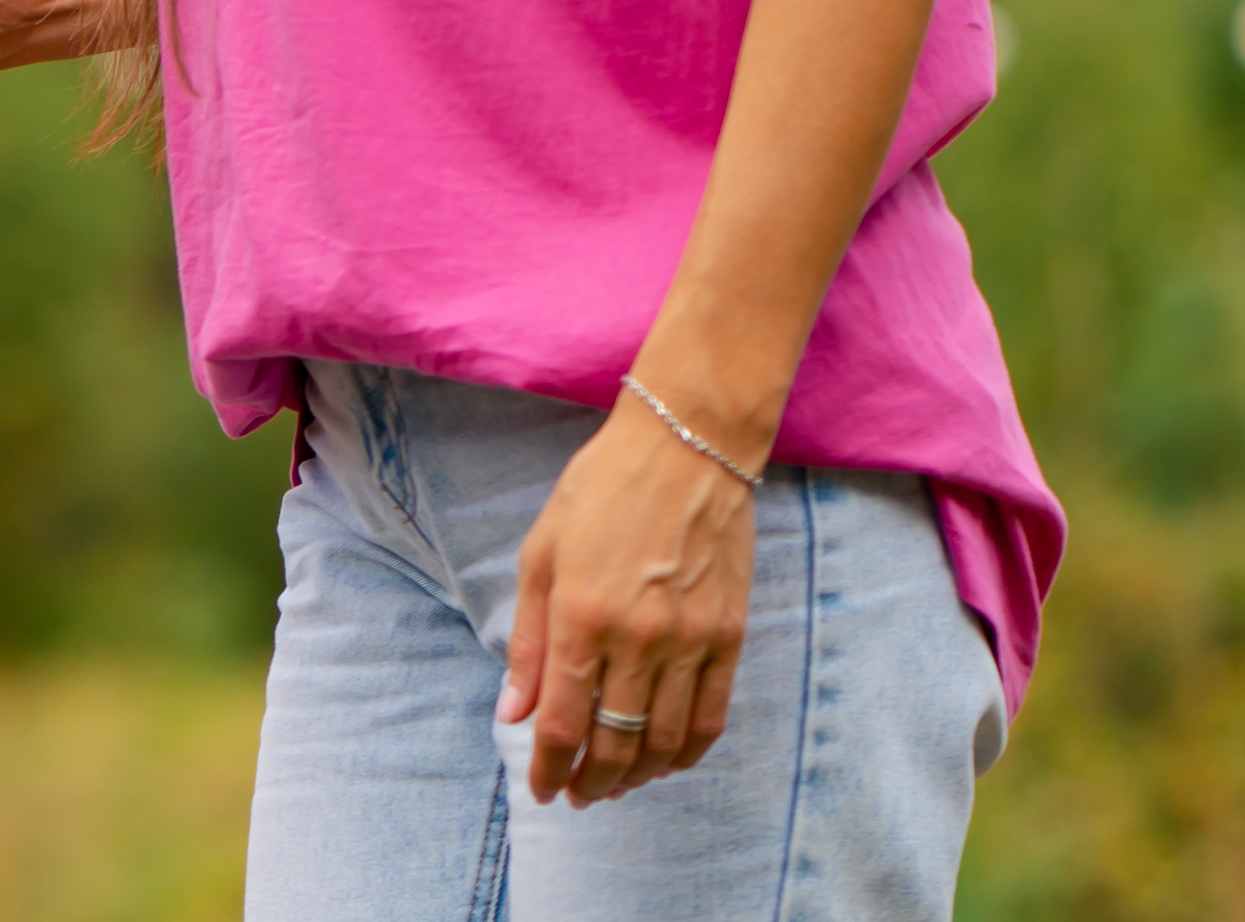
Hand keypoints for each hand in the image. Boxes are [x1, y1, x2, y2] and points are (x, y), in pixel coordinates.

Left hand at [498, 397, 762, 807]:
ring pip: (666, 742)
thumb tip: (514, 714)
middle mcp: (638, 639)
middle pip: (615, 744)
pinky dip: (688, 753)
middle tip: (576, 796)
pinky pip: (713, 718)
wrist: (684, 449)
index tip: (541, 789)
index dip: (548, 770)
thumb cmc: (599, 493)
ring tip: (616, 784)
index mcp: (581, 618)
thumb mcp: (541, 557)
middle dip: (591, 783)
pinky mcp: (731, 637)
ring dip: (637, 776)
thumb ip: (529, 644)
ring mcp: (691, 641)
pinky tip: (666, 761)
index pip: (562, 725)